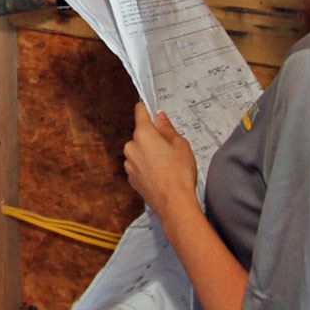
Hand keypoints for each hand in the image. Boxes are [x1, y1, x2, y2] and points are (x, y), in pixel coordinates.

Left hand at [123, 103, 199, 218]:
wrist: (174, 202)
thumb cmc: (179, 172)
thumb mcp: (180, 144)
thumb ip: (167, 128)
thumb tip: (160, 117)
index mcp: (143, 134)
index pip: (140, 112)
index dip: (146, 108)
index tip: (149, 106)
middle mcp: (131, 147)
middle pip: (140, 134)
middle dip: (152, 137)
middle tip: (169, 146)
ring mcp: (129, 164)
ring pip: (139, 151)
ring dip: (149, 153)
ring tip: (167, 163)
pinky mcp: (131, 178)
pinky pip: (138, 165)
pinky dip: (147, 166)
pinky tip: (161, 174)